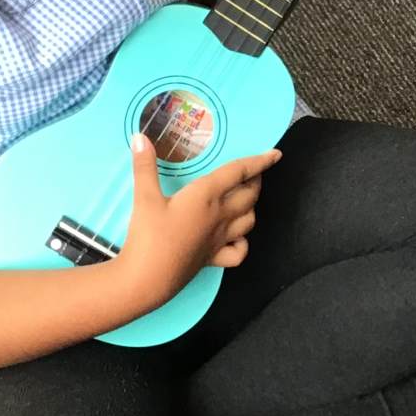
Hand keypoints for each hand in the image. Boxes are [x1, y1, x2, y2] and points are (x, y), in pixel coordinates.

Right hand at [114, 135, 278, 308]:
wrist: (147, 279)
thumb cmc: (148, 236)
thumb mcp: (144, 197)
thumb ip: (144, 166)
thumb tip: (139, 137)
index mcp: (207, 196)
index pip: (240, 172)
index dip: (260, 161)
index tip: (276, 154)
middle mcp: (220, 216)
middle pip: (250, 195)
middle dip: (256, 181)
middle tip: (254, 172)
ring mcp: (219, 240)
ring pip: (249, 221)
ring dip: (252, 207)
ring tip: (246, 198)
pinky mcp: (213, 259)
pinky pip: (239, 252)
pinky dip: (243, 243)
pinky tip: (236, 238)